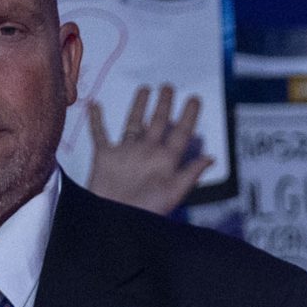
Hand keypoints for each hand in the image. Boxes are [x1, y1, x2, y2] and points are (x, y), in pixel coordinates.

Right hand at [86, 83, 211, 214]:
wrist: (114, 219)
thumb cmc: (145, 211)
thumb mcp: (173, 192)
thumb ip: (191, 174)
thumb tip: (211, 158)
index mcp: (166, 160)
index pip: (181, 133)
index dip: (189, 116)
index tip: (194, 99)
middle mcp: (147, 153)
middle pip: (158, 123)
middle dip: (164, 105)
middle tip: (169, 86)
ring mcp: (126, 153)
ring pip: (133, 123)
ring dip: (138, 107)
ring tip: (145, 89)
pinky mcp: (105, 156)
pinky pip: (100, 134)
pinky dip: (96, 119)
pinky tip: (94, 104)